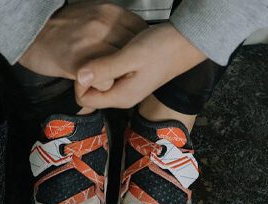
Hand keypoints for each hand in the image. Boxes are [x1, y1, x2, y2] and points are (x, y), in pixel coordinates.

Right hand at [18, 1, 147, 79]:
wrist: (29, 33)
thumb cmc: (58, 27)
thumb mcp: (89, 13)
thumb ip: (111, 23)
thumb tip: (130, 35)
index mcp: (108, 12)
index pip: (141, 31)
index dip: (139, 48)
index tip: (135, 57)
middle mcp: (103, 24)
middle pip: (135, 51)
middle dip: (132, 64)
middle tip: (124, 73)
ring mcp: (92, 42)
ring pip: (122, 67)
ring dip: (118, 77)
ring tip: (110, 80)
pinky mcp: (80, 62)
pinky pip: (105, 81)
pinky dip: (103, 86)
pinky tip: (95, 83)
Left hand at [74, 24, 206, 109]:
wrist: (187, 41)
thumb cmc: (164, 48)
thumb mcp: (131, 57)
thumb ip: (105, 68)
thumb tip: (80, 76)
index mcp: (122, 96)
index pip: (84, 99)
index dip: (80, 80)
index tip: (87, 61)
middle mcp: (123, 95)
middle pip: (90, 91)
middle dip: (87, 73)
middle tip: (97, 53)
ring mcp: (127, 85)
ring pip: (100, 80)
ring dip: (97, 66)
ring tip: (107, 49)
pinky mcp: (130, 75)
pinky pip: (109, 72)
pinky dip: (107, 61)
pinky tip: (115, 49)